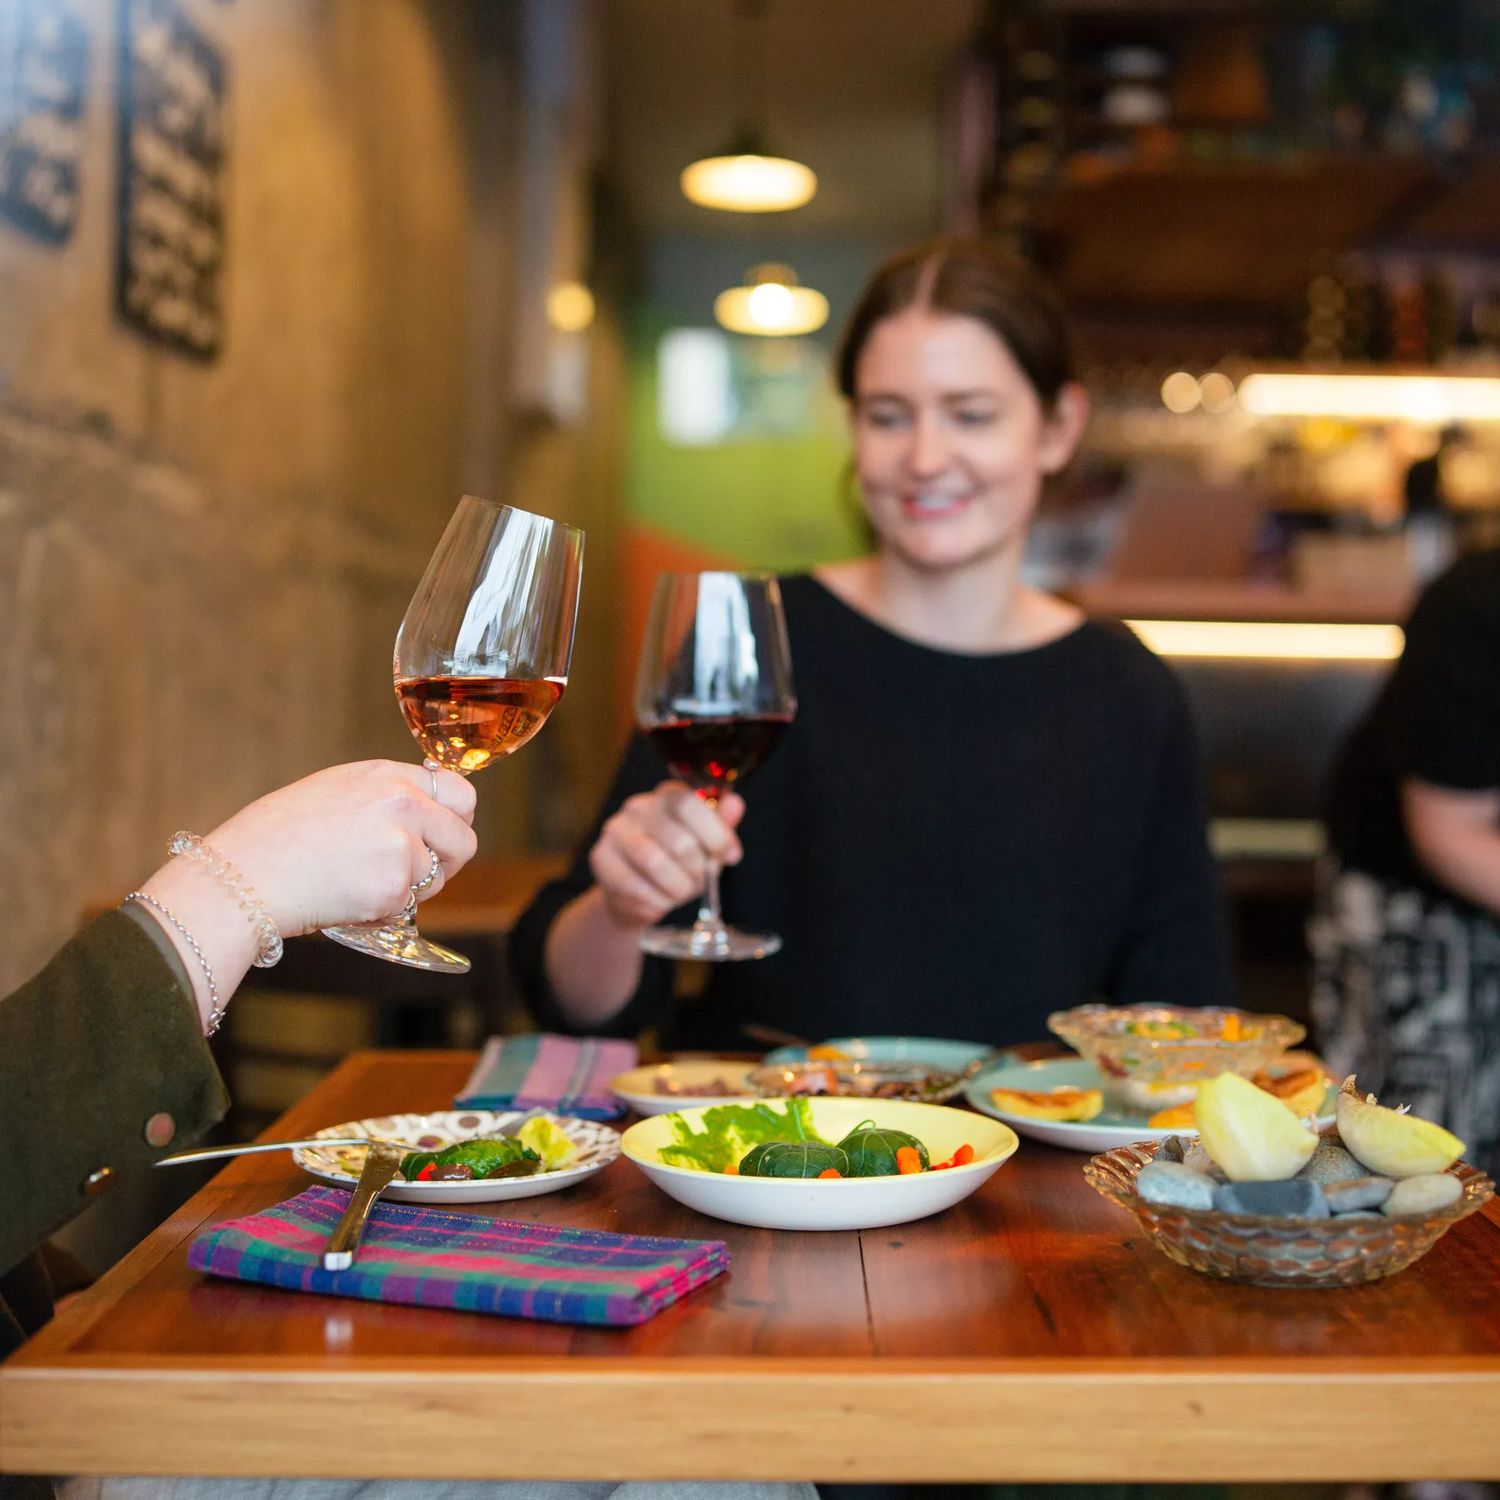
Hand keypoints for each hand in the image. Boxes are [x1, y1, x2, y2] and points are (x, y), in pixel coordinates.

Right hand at [203, 760, 477, 935]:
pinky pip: (407, 906)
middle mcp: (403, 803)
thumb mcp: (335, 791)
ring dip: (407, 889)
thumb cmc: (276, 836)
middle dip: (446, 861)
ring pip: (435, 879)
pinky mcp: (394, 886)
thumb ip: (385, 796)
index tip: (444, 833)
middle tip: (414, 873)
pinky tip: (345, 898)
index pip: (459, 792)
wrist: (243, 876)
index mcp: (387, 775)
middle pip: (464, 840)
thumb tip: (428, 810)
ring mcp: (402, 845)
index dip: (456, 819)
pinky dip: (383, 911)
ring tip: (355, 881)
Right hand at [589, 780, 744, 928]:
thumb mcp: (707, 846)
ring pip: (655, 862)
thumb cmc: (677, 864)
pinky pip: (635, 886)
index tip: (730, 855)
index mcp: (667, 795)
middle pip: (678, 839)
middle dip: (698, 869)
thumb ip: (721, 826)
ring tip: (681, 891)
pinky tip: (659, 900)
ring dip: (677, 887)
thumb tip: (735, 804)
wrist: (636, 894)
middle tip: (700, 881)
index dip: (715, 833)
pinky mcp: (601, 858)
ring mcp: (615, 831)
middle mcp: (638, 807)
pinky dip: (656, 901)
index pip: (689, 803)